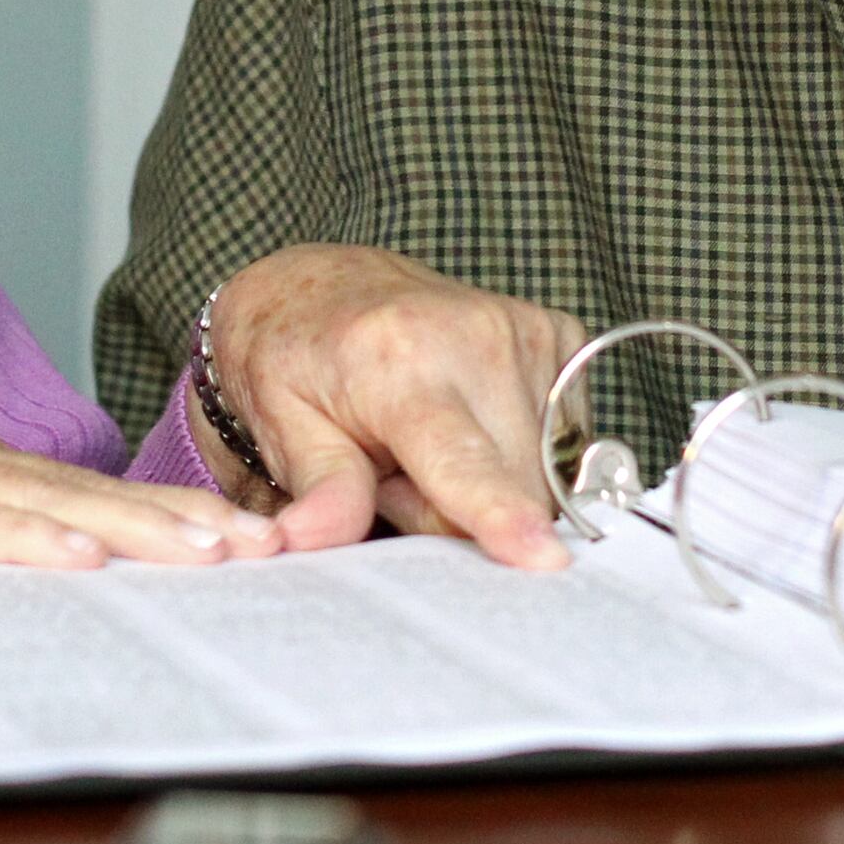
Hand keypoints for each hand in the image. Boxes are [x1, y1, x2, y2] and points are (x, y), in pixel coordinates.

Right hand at [0, 338, 280, 567]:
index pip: (60, 486)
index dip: (148, 514)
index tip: (226, 537)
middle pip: (76, 490)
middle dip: (177, 521)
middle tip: (268, 547)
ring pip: (40, 504)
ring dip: (137, 531)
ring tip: (217, 555)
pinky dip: (28, 539)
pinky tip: (86, 557)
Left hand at [200, 245, 580, 568]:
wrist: (326, 283)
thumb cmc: (298, 360)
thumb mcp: (280, 426)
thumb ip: (319, 484)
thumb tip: (308, 537)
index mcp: (399, 361)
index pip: (460, 459)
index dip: (500, 514)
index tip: (545, 560)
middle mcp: (477, 336)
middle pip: (511, 490)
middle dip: (459, 512)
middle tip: (396, 470)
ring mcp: (527, 330)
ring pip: (544, 473)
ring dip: (492, 480)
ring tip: (428, 442)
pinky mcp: (560, 335)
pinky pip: (563, 440)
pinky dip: (519, 447)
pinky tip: (471, 418)